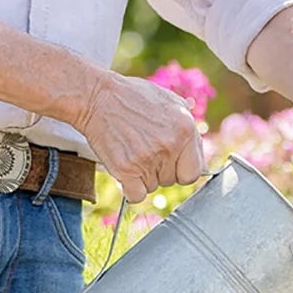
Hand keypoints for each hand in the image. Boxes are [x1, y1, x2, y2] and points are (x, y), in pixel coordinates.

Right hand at [75, 69, 207, 200]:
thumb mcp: (168, 99)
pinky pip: (136, 195)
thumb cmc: (131, 97)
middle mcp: (171, 145)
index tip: (170, 163)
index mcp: (186, 129)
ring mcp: (149, 158)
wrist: (96, 96)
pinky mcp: (126, 169)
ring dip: (143, 177)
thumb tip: (196, 140)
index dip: (181, 169)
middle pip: (172, 180)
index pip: (194, 171)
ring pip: (153, 187)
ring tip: (131, 153)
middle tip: (145, 153)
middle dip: (161, 172)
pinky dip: (130, 189)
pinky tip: (125, 172)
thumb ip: (186, 120)